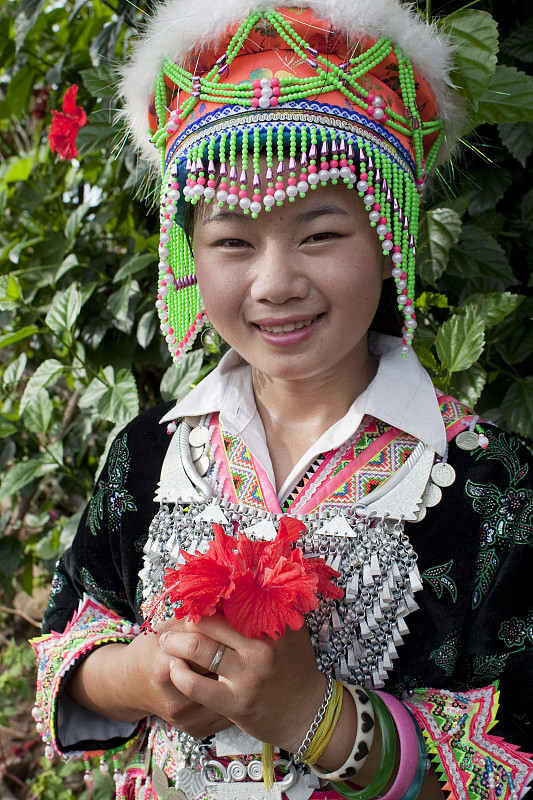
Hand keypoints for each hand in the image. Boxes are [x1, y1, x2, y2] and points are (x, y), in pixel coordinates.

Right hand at [66, 617, 231, 737]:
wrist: (130, 684)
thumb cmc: (151, 650)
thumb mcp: (167, 628)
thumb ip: (195, 619)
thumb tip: (228, 604)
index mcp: (166, 666)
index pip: (208, 649)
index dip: (227, 636)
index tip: (240, 627)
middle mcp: (176, 697)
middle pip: (221, 673)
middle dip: (236, 658)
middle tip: (247, 646)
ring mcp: (187, 718)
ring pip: (228, 694)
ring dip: (239, 679)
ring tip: (245, 662)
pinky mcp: (195, 730)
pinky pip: (226, 712)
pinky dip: (234, 696)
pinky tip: (237, 682)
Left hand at [159, 614, 326, 751]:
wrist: (308, 713)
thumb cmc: (294, 667)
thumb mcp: (290, 631)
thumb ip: (272, 606)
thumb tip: (244, 578)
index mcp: (273, 622)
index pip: (229, 600)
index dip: (205, 598)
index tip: (191, 598)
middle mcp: (261, 645)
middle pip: (208, 621)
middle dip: (184, 619)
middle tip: (171, 621)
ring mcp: (248, 674)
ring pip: (198, 649)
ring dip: (174, 643)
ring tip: (164, 641)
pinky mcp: (236, 702)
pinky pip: (197, 685)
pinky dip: (179, 674)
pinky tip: (174, 668)